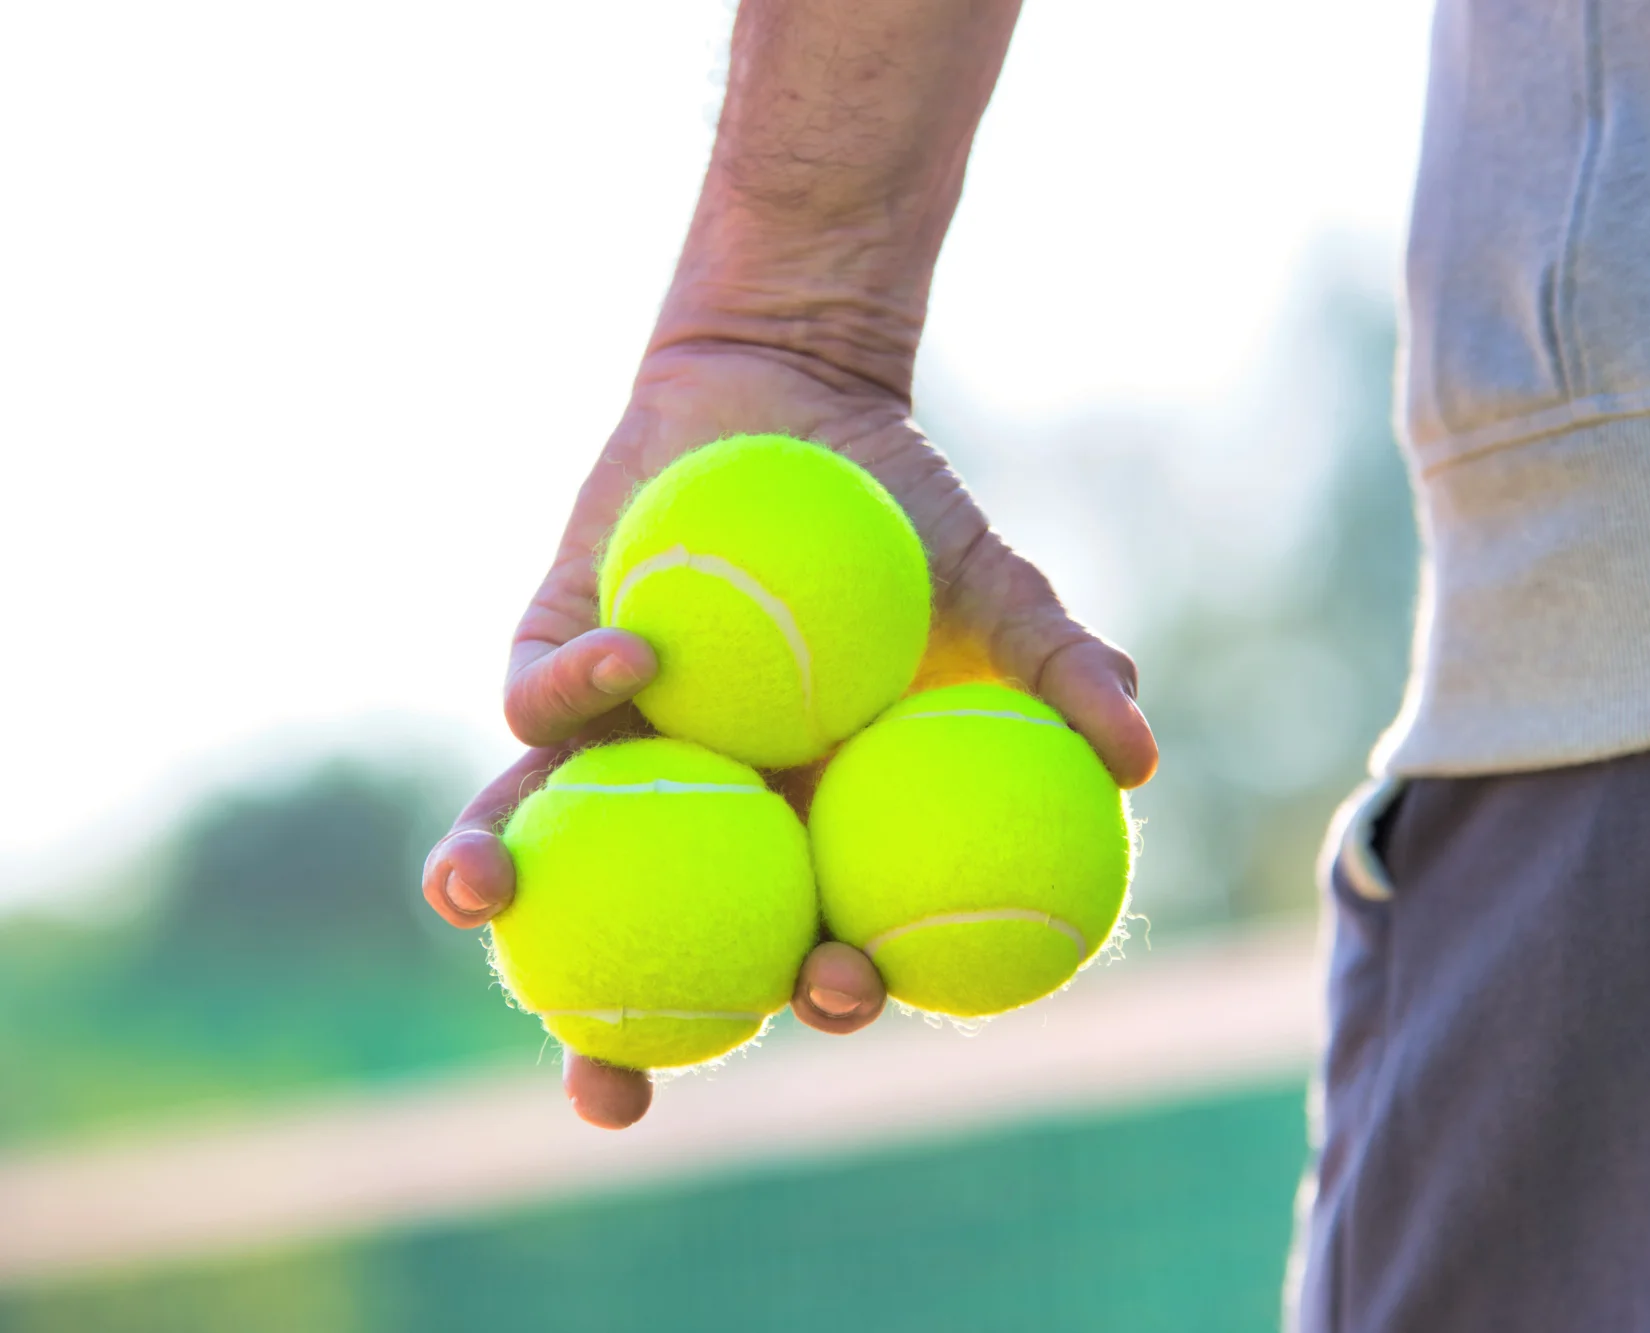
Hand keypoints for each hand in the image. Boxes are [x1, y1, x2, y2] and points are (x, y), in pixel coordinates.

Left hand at [421, 341, 1157, 1128]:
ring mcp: (610, 742)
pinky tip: (630, 660)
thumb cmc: (908, 517)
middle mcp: (693, 805)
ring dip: (492, 881)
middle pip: (645, 950)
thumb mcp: (1002, 595)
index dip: (814, 993)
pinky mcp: (545, 655)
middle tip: (607, 1091)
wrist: (804, 401)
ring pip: (540, 840)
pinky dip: (571, 687)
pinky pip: (538, 697)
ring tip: (477, 901)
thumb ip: (1065, 676)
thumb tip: (1145, 759)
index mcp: (801, 824)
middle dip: (614, 1044)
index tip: (840, 992)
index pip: (803, 941)